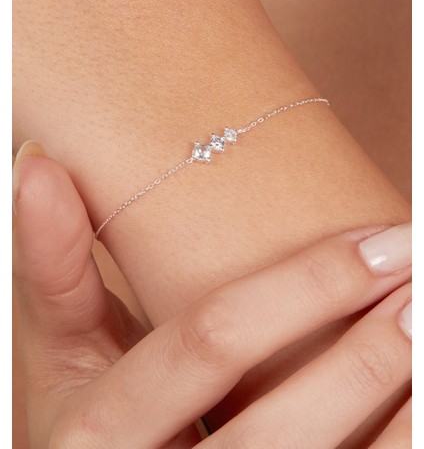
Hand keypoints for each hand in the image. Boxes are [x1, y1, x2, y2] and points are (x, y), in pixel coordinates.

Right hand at [13, 142, 410, 447]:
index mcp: (97, 431)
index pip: (210, 344)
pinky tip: (422, 400)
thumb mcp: (59, 352)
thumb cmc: (84, 425)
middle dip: (368, 352)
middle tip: (422, 277)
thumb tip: (37, 161)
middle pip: (280, 426)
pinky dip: (398, 446)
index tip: (380, 240)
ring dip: (402, 409)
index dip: (304, 287)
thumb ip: (54, 264)